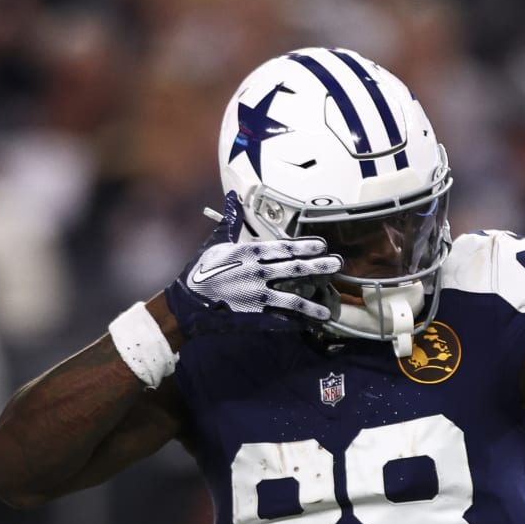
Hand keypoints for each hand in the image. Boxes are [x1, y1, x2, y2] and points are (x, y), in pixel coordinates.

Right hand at [164, 192, 341, 335]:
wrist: (187, 302)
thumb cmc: (200, 271)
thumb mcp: (215, 243)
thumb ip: (229, 221)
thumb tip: (231, 197)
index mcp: (250, 253)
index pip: (283, 247)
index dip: (304, 246)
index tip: (322, 245)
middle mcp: (257, 273)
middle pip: (294, 270)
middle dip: (318, 267)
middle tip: (337, 265)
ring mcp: (257, 296)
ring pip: (291, 300)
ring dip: (312, 305)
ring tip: (327, 311)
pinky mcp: (254, 316)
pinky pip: (280, 319)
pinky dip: (295, 323)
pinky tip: (307, 326)